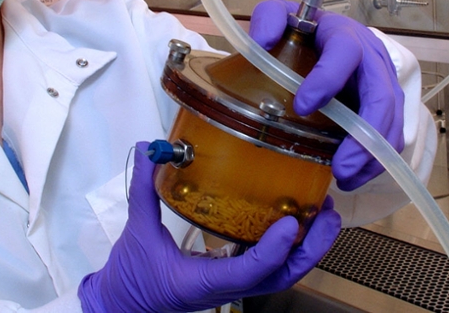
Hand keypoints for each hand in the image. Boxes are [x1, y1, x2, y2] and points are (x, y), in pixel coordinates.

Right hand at [78, 142, 340, 312]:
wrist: (121, 305)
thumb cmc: (130, 279)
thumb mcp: (136, 231)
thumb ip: (144, 190)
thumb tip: (149, 150)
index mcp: (203, 282)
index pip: (249, 273)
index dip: (273, 250)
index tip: (289, 222)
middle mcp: (225, 289)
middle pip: (282, 277)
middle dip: (311, 248)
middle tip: (327, 214)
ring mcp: (231, 286)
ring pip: (281, 274)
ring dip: (306, 247)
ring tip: (321, 214)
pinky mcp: (230, 278)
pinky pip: (268, 267)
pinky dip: (287, 247)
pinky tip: (293, 220)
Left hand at [249, 0, 404, 190]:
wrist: (330, 37)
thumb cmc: (308, 31)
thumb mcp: (284, 15)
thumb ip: (269, 18)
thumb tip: (260, 41)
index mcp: (346, 37)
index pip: (345, 52)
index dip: (327, 77)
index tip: (302, 105)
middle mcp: (373, 60)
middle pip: (381, 97)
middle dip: (363, 135)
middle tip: (340, 164)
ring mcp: (384, 84)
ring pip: (391, 122)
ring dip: (372, 155)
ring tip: (344, 177)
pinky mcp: (387, 107)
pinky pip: (390, 137)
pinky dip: (374, 161)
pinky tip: (352, 177)